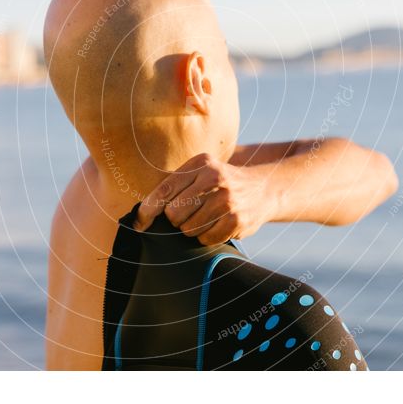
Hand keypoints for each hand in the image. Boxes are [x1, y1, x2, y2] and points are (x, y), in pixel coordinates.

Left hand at [134, 153, 274, 244]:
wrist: (263, 188)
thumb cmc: (220, 183)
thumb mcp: (201, 172)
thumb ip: (175, 185)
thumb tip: (141, 213)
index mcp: (201, 163)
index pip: (165, 190)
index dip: (148, 210)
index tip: (139, 223)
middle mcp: (215, 177)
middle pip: (174, 213)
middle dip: (176, 220)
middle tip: (187, 215)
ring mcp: (228, 199)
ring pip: (188, 229)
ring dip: (191, 230)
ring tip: (204, 219)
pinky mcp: (237, 220)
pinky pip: (206, 239)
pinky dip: (206, 238)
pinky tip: (216, 226)